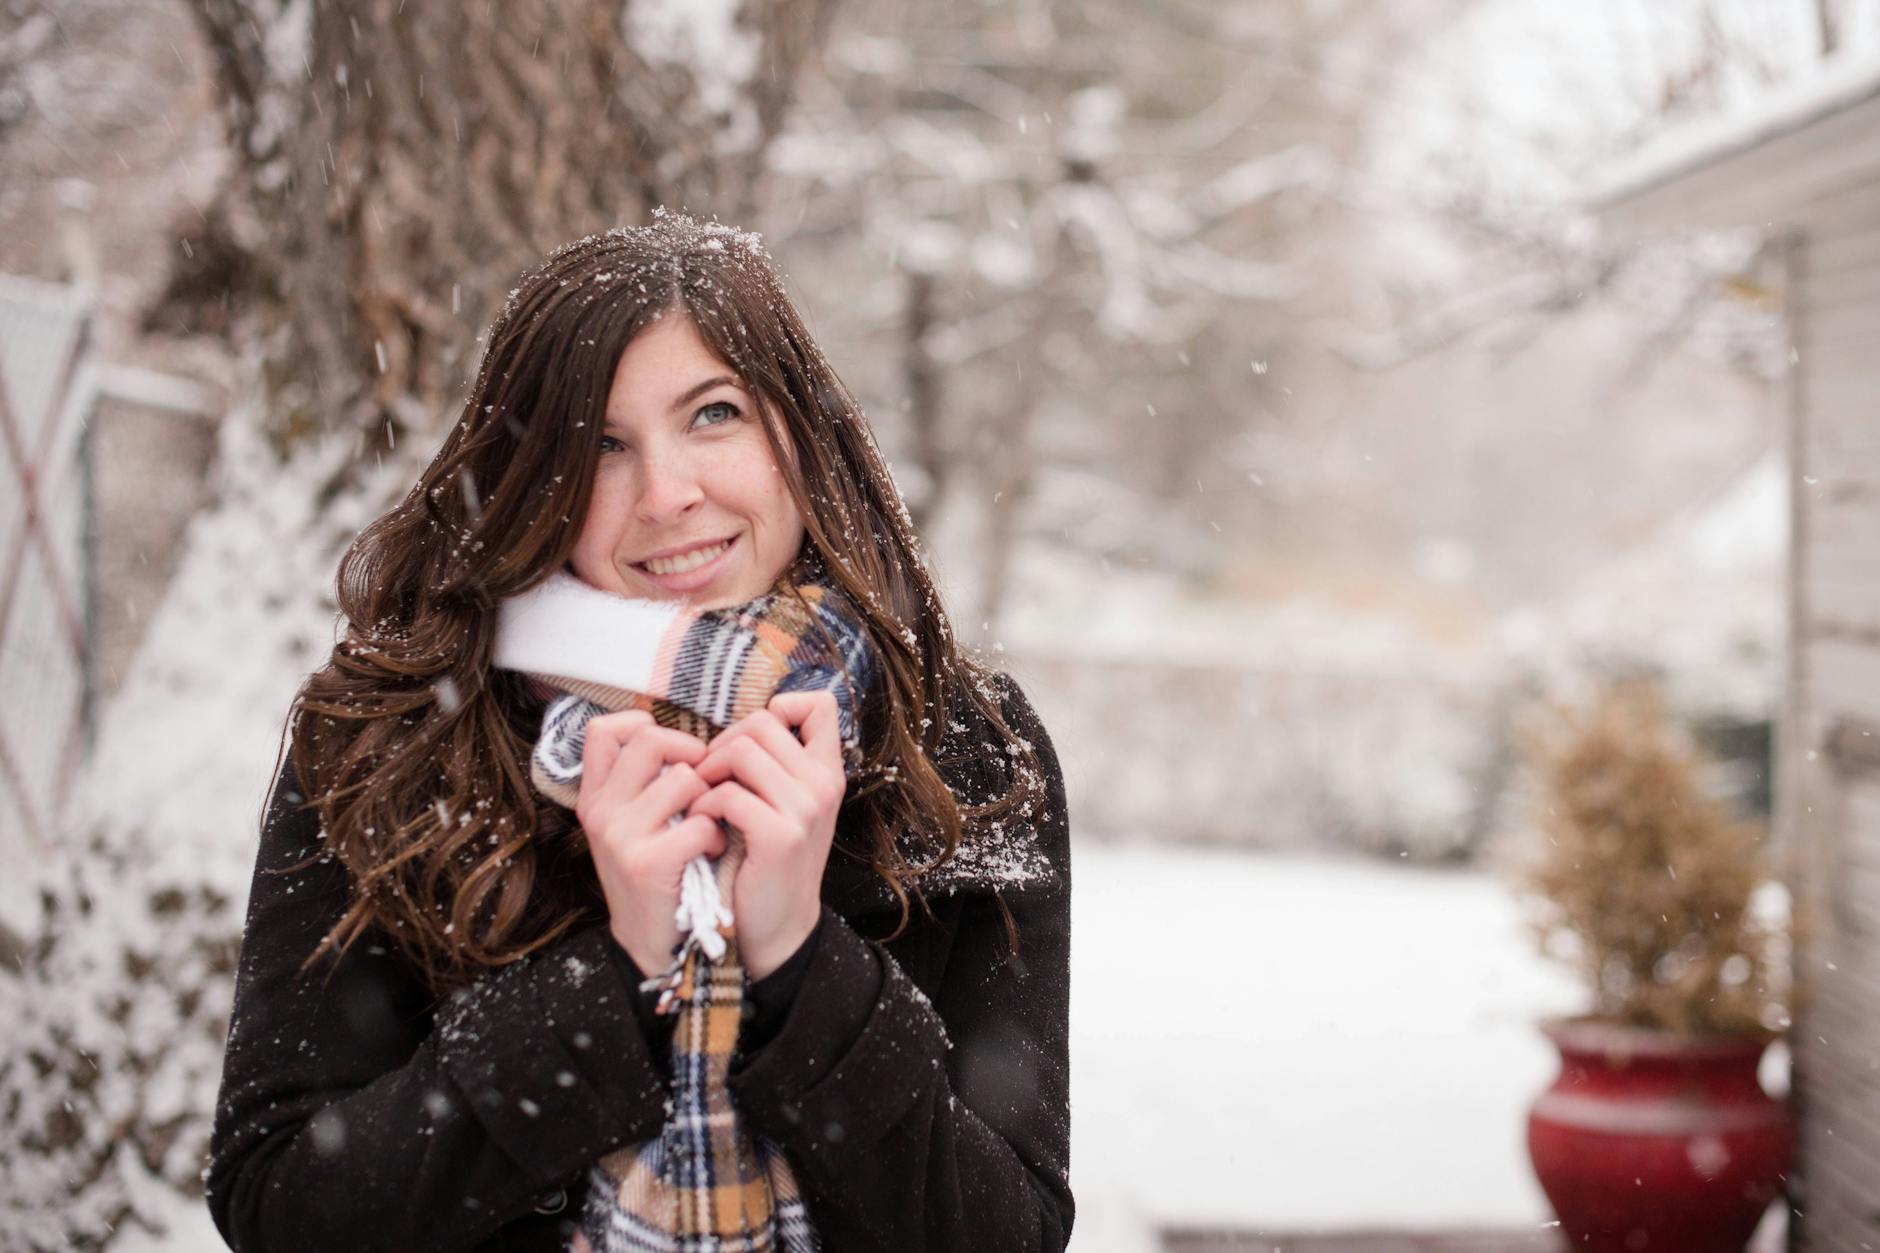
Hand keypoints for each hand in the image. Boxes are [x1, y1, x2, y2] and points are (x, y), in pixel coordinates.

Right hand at [574, 709, 728, 975]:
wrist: (651, 944)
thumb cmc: (656, 876)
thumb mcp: (633, 827)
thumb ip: (644, 785)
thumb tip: (685, 742)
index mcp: (595, 798)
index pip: (603, 730)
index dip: (641, 724)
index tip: (673, 748)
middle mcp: (601, 812)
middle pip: (649, 741)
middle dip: (691, 753)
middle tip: (706, 781)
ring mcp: (620, 836)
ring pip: (684, 779)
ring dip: (711, 799)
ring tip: (709, 824)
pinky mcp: (647, 863)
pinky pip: (700, 822)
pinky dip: (716, 836)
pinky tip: (712, 852)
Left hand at [690, 691, 846, 979]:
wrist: (777, 927)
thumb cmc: (768, 862)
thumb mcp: (786, 807)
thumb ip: (775, 767)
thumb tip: (738, 729)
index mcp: (826, 772)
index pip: (819, 705)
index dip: (780, 707)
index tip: (752, 741)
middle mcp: (823, 783)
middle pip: (761, 722)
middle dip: (723, 744)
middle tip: (708, 778)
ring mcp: (805, 808)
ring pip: (741, 751)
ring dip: (708, 772)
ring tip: (701, 800)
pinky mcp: (780, 835)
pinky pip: (728, 794)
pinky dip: (704, 805)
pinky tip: (702, 825)